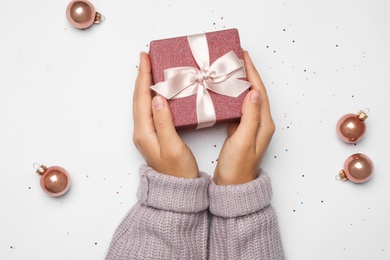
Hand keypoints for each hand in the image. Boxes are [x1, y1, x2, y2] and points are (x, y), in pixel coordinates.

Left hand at [132, 52, 198, 177]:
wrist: (177, 190)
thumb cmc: (178, 172)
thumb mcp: (173, 147)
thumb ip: (164, 123)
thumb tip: (157, 98)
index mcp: (144, 132)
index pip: (141, 98)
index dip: (143, 76)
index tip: (145, 58)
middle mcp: (141, 131)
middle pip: (139, 98)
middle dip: (142, 76)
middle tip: (146, 58)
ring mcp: (146, 133)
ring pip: (143, 103)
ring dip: (145, 85)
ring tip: (150, 69)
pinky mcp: (154, 135)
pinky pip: (150, 109)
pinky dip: (152, 96)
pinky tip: (158, 91)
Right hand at [214, 51, 274, 184]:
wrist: (233, 187)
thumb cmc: (237, 167)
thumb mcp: (243, 141)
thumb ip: (249, 117)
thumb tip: (252, 93)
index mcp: (263, 123)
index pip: (258, 91)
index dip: (251, 72)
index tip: (243, 56)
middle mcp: (259, 123)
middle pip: (254, 91)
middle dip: (246, 73)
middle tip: (235, 58)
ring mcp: (250, 127)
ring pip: (245, 98)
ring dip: (239, 83)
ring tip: (229, 70)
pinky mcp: (240, 131)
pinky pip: (237, 107)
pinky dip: (231, 96)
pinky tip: (223, 91)